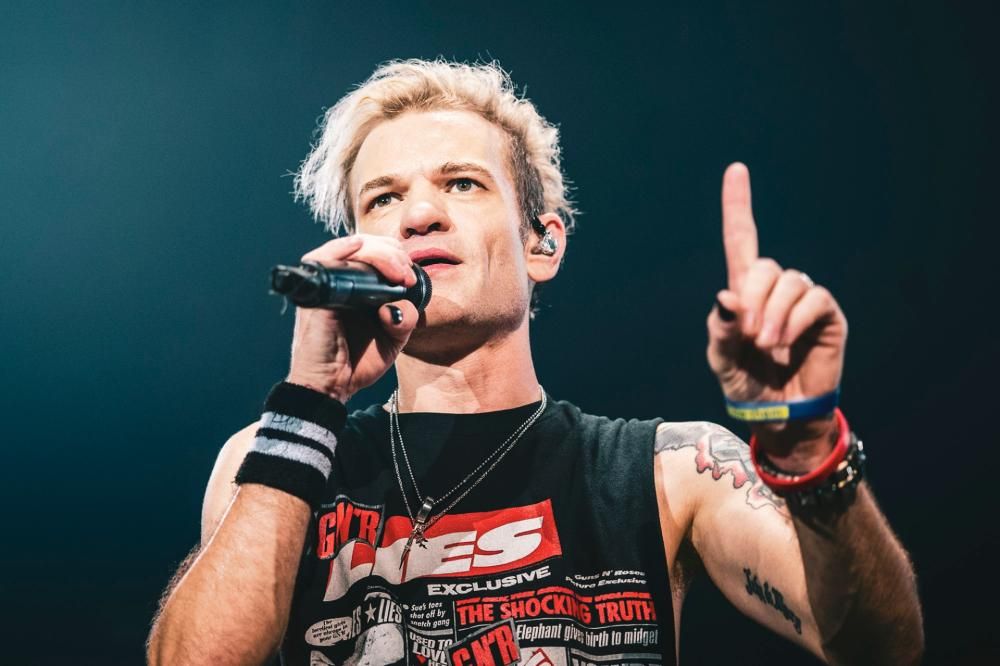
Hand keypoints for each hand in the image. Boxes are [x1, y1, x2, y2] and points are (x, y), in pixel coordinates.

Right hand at [286, 234, 419, 401]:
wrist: (332, 388)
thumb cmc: (357, 362)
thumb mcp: (393, 337)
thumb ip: (404, 316)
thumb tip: (402, 301)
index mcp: (355, 287)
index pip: (373, 252)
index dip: (395, 256)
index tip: (410, 277)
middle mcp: (337, 281)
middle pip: (363, 245)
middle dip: (391, 253)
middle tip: (406, 275)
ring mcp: (324, 286)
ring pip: (348, 249)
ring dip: (377, 254)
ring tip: (397, 273)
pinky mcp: (315, 295)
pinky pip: (324, 260)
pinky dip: (344, 250)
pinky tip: (362, 251)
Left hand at [706, 164, 847, 458]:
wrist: (780, 417)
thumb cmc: (747, 386)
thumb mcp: (722, 360)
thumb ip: (720, 330)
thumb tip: (727, 296)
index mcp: (744, 292)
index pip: (742, 240)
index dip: (738, 205)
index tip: (736, 169)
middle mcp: (775, 288)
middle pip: (762, 266)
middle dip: (751, 299)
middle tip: (750, 338)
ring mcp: (803, 299)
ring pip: (788, 282)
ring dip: (773, 315)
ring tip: (768, 348)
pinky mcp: (828, 315)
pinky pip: (813, 300)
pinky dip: (794, 321)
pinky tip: (788, 346)